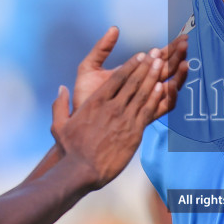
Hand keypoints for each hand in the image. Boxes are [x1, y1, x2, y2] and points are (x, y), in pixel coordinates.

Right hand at [52, 49, 185, 189]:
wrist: (82, 170)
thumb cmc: (71, 150)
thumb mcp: (59, 125)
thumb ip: (59, 105)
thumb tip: (61, 89)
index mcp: (96, 102)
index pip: (117, 78)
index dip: (130, 65)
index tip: (140, 56)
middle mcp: (112, 107)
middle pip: (133, 82)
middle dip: (146, 66)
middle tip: (157, 53)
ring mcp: (124, 119)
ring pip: (142, 93)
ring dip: (154, 77)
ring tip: (163, 64)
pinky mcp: (134, 132)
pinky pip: (148, 111)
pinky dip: (156, 97)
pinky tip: (164, 87)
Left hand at [72, 27, 187, 110]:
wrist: (78, 119)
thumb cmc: (84, 96)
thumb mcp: (89, 67)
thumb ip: (102, 48)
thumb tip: (114, 29)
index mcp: (134, 74)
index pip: (158, 59)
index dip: (171, 48)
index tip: (181, 37)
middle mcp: (144, 87)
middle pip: (168, 70)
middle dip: (178, 57)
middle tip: (186, 44)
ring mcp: (145, 102)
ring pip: (170, 87)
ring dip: (178, 75)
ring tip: (184, 62)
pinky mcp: (143, 115)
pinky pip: (162, 107)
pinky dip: (168, 97)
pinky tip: (169, 85)